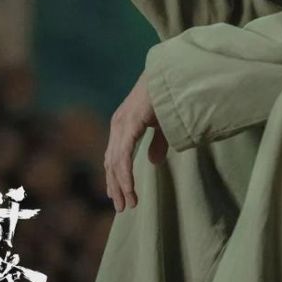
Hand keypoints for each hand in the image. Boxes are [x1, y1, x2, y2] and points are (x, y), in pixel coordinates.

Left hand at [104, 71, 167, 211]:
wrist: (170, 74)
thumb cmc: (168, 95)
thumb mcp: (163, 124)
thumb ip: (157, 143)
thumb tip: (152, 163)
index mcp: (123, 124)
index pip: (114, 157)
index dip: (115, 178)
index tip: (118, 197)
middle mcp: (118, 125)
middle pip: (111, 163)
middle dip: (116, 186)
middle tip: (121, 207)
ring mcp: (121, 125)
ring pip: (115, 163)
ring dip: (121, 186)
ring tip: (127, 204)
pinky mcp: (129, 124)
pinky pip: (123, 157)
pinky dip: (125, 175)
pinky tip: (129, 189)